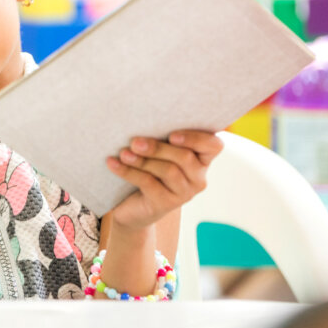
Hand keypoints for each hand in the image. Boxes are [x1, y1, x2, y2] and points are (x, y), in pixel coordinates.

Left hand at [105, 130, 223, 230]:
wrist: (132, 207)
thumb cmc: (147, 170)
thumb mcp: (156, 152)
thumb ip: (160, 138)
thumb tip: (142, 119)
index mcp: (201, 159)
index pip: (213, 146)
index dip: (196, 139)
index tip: (172, 135)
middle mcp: (198, 177)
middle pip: (185, 157)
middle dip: (158, 148)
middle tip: (134, 141)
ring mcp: (184, 193)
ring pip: (168, 171)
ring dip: (143, 160)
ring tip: (123, 153)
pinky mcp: (166, 204)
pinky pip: (149, 184)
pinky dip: (129, 172)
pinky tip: (113, 163)